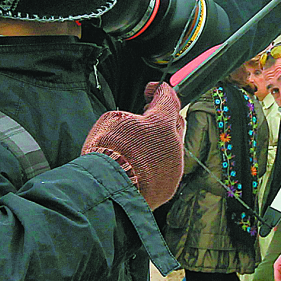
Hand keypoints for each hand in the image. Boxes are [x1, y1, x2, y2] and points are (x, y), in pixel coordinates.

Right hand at [82, 82, 184, 208]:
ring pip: (171, 148)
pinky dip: (156, 165)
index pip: (168, 98)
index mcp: (162, 122)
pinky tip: (140, 166)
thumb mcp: (111, 120)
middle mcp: (175, 143)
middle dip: (162, 117)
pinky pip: (167, 169)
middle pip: (174, 122)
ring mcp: (175, 165)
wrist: (108, 190)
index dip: (160, 91)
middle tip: (146, 115)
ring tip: (138, 145)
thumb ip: (131, 116)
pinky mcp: (170, 185)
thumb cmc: (106, 153)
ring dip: (158, 143)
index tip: (152, 90)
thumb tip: (136, 122)